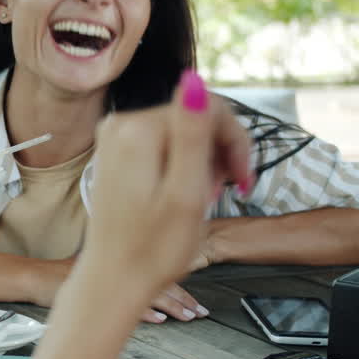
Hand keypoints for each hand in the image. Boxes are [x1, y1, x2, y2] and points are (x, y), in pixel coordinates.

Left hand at [77, 70, 252, 315]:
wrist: (115, 279)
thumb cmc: (153, 247)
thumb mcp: (185, 192)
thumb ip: (191, 133)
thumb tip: (193, 79)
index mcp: (136, 129)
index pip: (208, 107)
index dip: (235, 142)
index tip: (243, 179)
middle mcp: (119, 124)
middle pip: (193, 116)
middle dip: (218, 151)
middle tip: (225, 192)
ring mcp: (115, 139)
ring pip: (182, 132)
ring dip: (203, 161)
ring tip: (204, 198)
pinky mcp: (116, 154)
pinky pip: (163, 145)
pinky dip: (183, 166)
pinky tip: (186, 194)